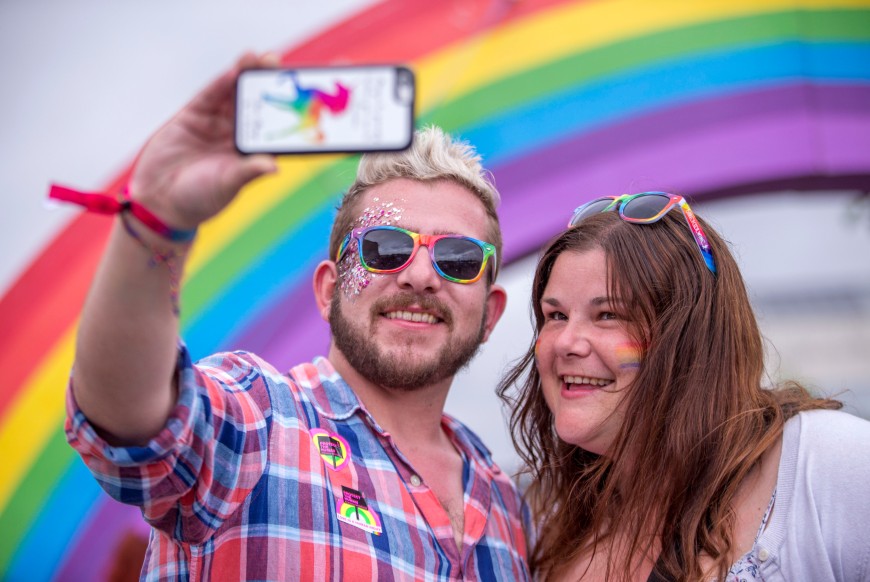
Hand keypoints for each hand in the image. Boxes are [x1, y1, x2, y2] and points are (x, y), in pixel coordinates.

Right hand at [127, 52, 279, 229]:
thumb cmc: (200, 198)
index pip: (278, 127)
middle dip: (272, 84)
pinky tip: (237, 67)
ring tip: (264, 58)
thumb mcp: (227, 185)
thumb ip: (247, 172)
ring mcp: (218, 121)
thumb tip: (273, 168)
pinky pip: (212, 93)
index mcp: (254, 151)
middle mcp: (239, 132)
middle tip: (287, 67)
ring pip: (237, 93)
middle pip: (260, 103)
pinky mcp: (195, 114)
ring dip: (250, 74)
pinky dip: (223, 80)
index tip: (310, 98)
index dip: (293, 112)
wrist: (159, 198)